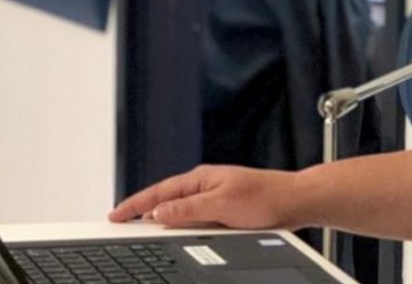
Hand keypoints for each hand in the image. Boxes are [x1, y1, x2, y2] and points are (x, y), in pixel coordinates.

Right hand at [107, 165, 303, 229]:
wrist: (296, 201)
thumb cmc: (266, 198)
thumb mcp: (222, 205)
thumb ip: (188, 209)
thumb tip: (159, 213)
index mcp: (201, 178)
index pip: (159, 192)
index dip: (135, 204)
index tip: (115, 214)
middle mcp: (206, 185)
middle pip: (166, 199)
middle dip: (142, 210)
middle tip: (120, 222)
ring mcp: (215, 196)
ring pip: (179, 209)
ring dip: (161, 218)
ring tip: (141, 229)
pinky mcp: (225, 208)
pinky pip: (194, 216)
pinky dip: (180, 224)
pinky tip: (178, 232)